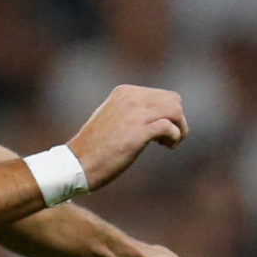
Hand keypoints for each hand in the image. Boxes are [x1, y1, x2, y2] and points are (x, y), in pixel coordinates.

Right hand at [68, 85, 187, 190]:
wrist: (77, 163)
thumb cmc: (94, 146)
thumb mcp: (112, 117)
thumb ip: (130, 110)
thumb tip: (156, 115)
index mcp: (124, 92)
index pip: (162, 94)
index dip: (167, 114)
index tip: (159, 130)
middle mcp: (130, 98)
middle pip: (173, 100)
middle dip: (177, 120)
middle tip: (168, 138)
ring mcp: (134, 114)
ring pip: (175, 110)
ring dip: (179, 128)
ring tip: (168, 143)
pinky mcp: (137, 133)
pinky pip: (169, 127)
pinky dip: (173, 137)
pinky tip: (165, 146)